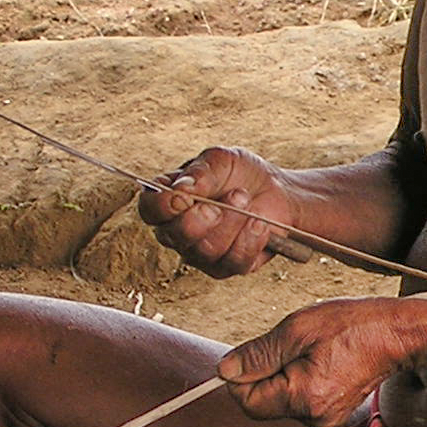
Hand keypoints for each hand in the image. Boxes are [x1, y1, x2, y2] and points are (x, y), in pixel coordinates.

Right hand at [139, 146, 294, 277]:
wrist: (277, 190)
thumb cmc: (241, 173)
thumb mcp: (222, 160)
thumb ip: (201, 172)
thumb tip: (181, 188)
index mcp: (168, 201)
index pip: (149, 209)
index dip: (163, 206)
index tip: (183, 196)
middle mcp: (178, 232)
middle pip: (175, 235)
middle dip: (203, 216)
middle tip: (232, 194)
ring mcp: (202, 253)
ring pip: (207, 249)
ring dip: (233, 221)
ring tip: (246, 198)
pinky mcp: (228, 266)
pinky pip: (234, 261)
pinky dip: (250, 239)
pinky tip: (259, 222)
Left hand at [218, 297, 415, 426]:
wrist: (397, 334)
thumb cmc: (353, 325)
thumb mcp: (298, 328)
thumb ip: (258, 353)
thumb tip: (224, 371)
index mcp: (303, 397)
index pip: (245, 400)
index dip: (243, 375)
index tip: (261, 351)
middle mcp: (314, 418)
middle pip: (263, 403)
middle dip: (267, 373)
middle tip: (294, 346)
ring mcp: (326, 420)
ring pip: (281, 402)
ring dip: (285, 376)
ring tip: (314, 352)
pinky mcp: (333, 416)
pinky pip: (299, 402)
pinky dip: (300, 382)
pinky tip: (323, 363)